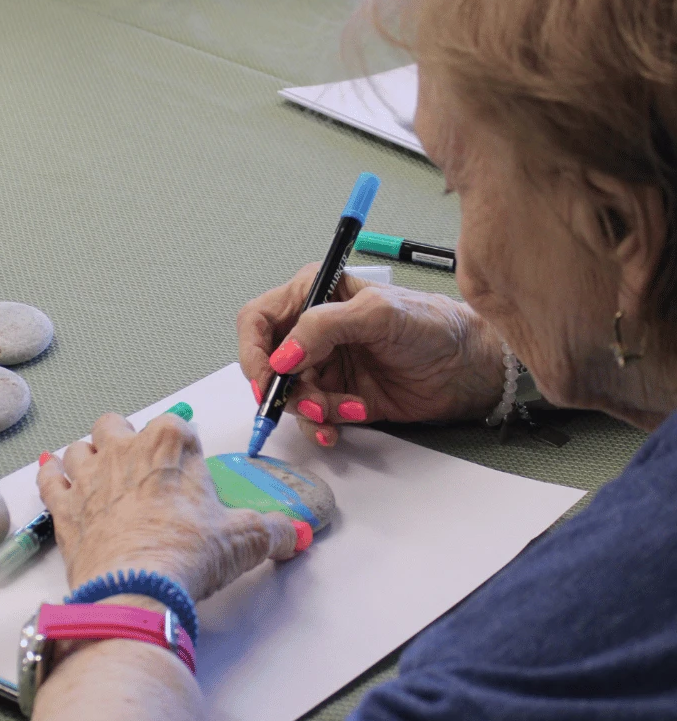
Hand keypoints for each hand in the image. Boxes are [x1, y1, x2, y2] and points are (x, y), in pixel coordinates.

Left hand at [37, 413, 301, 602]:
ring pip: (79, 447)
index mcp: (169, 444)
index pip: (176, 426)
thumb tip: (292, 534)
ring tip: (101, 476)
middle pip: (117, 426)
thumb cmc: (186, 555)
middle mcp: (123, 450)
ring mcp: (87, 477)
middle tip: (143, 469)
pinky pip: (48, 479)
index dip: (184, 447)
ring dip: (88, 457)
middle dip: (127, 440)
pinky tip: (57, 481)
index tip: (191, 469)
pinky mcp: (62, 508)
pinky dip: (51, 478)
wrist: (135, 590)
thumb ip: (272, 531)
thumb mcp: (245, 540)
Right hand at [238, 269, 505, 445]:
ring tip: (335, 413)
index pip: (258, 319)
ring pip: (287, 396)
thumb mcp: (377, 314)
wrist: (468, 368)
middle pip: (267, 363)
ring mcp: (323, 365)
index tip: (266, 378)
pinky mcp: (336, 397)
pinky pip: (311, 417)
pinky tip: (343, 423)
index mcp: (314, 294)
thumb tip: (282, 358)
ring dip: (306, 410)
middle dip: (281, 389)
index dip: (253, 350)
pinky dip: (321, 425)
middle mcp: (312, 330)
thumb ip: (323, 327)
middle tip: (306, 402)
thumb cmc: (432, 325)